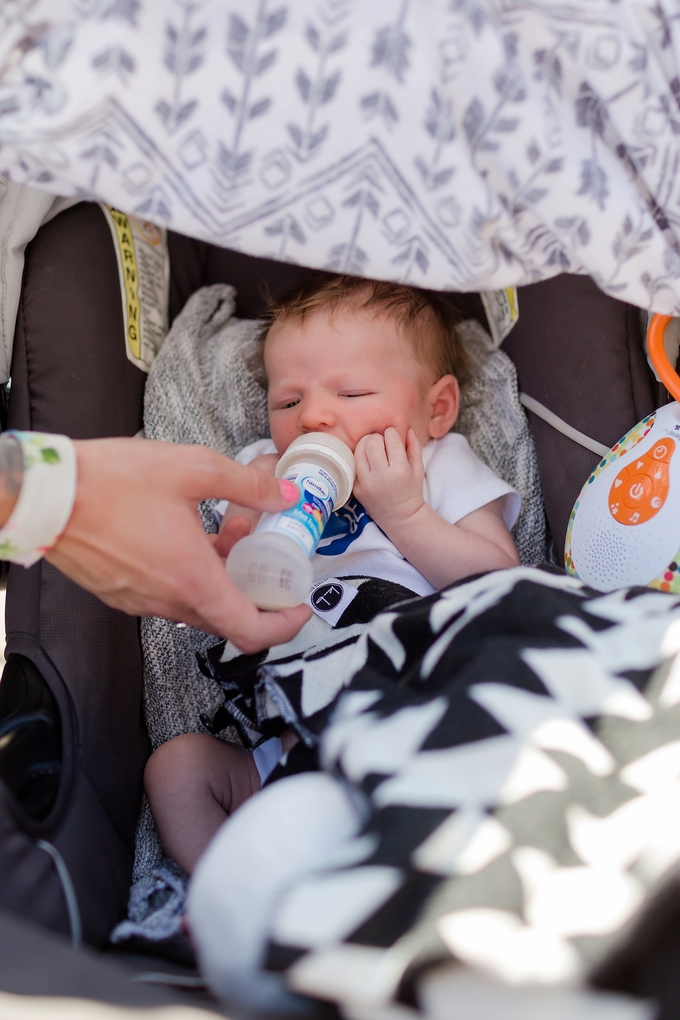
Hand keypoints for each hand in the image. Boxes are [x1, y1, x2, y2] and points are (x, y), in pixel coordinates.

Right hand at [46, 438, 310, 652]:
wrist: (45, 493)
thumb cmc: (113, 481)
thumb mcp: (192, 469)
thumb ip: (246, 485)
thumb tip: (286, 495)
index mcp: (192, 580)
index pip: (251, 632)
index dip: (285, 626)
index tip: (299, 605)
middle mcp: (166, 602)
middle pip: (226, 617)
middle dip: (253, 588)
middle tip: (262, 553)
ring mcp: (140, 601)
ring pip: (196, 605)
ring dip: (219, 577)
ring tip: (224, 531)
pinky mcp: (119, 593)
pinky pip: (167, 596)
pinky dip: (188, 576)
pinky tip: (186, 535)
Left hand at [353, 427, 424, 530]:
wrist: (400, 518)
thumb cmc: (411, 492)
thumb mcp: (418, 470)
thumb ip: (414, 447)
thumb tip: (408, 429)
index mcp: (399, 470)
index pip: (391, 439)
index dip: (392, 433)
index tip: (393, 436)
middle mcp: (381, 476)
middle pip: (372, 442)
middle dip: (377, 437)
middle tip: (381, 442)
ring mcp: (366, 483)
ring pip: (359, 451)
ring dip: (366, 444)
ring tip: (373, 448)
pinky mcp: (356, 488)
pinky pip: (355, 465)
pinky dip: (361, 459)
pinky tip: (368, 462)